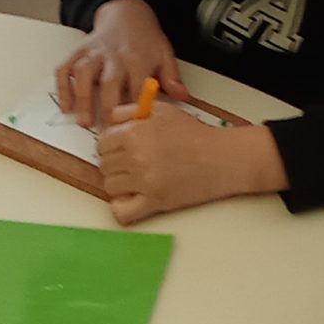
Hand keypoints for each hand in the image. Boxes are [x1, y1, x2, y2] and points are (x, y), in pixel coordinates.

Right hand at [57, 0, 182, 128]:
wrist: (125, 12)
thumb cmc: (144, 39)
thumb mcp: (163, 54)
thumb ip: (171, 77)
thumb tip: (182, 96)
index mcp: (137, 58)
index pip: (137, 85)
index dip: (135, 108)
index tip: (134, 129)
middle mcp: (114, 55)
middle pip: (109, 82)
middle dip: (107, 108)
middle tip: (107, 133)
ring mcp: (94, 53)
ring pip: (84, 74)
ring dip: (83, 98)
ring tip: (84, 122)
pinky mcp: (78, 52)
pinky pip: (66, 68)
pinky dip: (63, 87)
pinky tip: (66, 106)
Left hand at [95, 107, 280, 223]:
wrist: (222, 158)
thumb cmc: (195, 134)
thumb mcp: (162, 111)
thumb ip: (130, 111)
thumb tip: (110, 122)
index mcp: (135, 133)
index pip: (102, 143)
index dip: (111, 146)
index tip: (122, 148)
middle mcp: (136, 157)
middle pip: (104, 166)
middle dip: (116, 164)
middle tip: (132, 163)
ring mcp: (145, 181)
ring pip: (110, 187)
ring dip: (120, 184)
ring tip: (136, 179)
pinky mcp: (155, 202)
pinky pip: (122, 212)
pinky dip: (123, 208)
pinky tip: (134, 199)